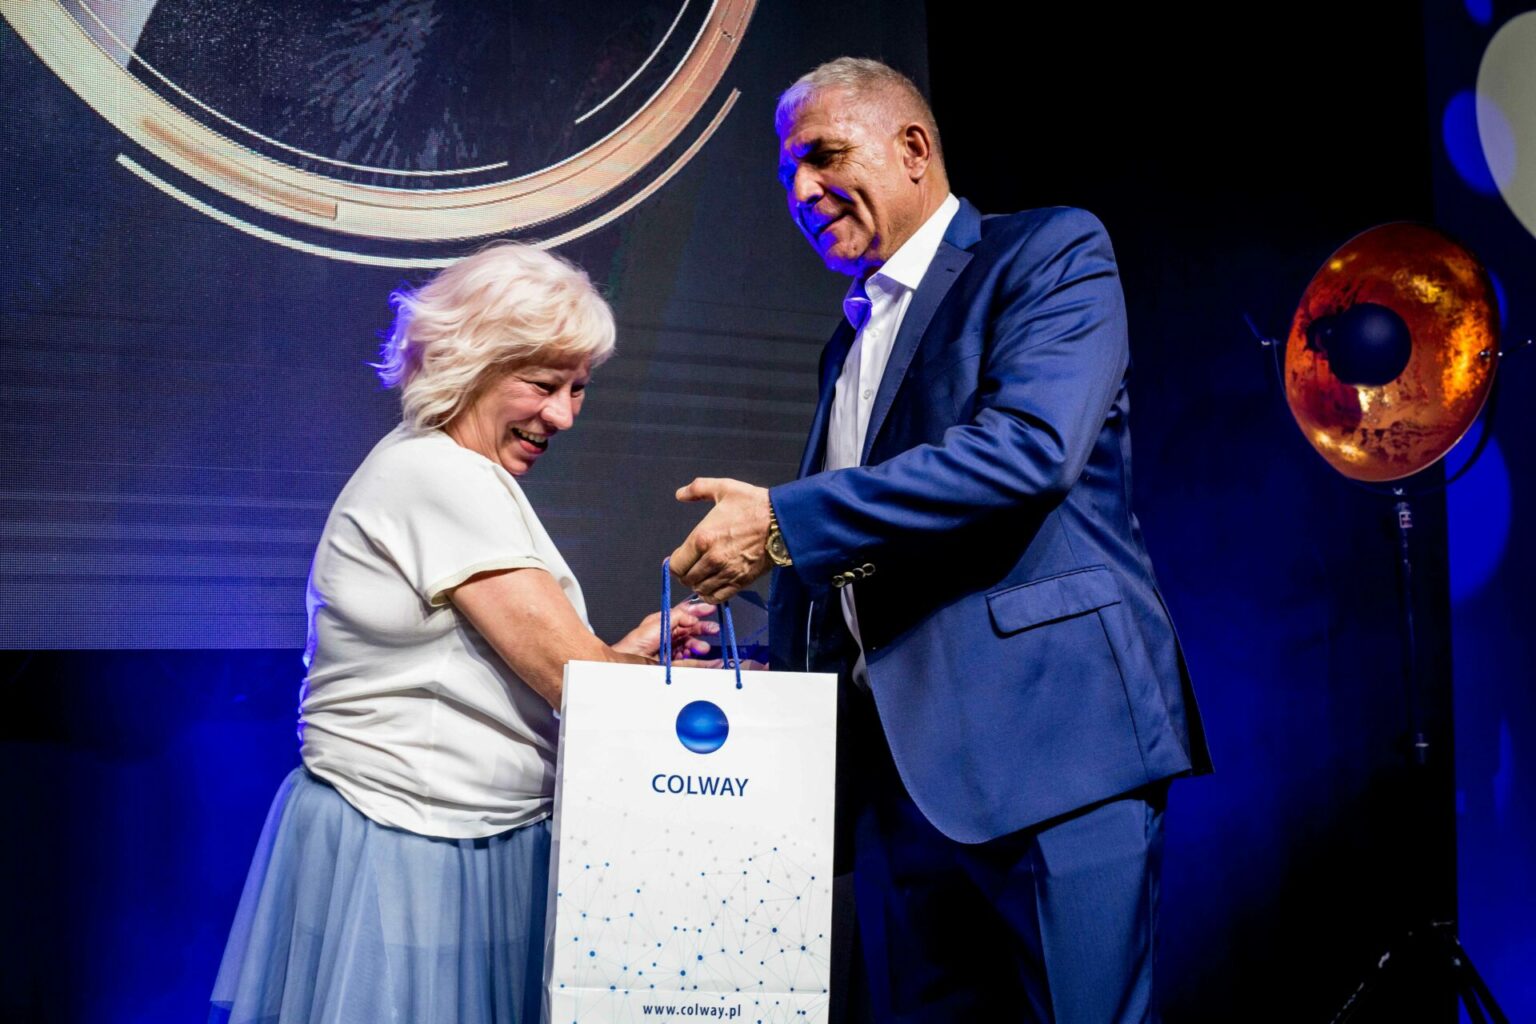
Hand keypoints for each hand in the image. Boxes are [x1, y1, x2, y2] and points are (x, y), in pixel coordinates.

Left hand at [612, 599, 717, 660]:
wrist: (630, 663)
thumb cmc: (637, 642)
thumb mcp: (659, 622)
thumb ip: (678, 616)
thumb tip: (693, 616)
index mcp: (663, 622)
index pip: (684, 614)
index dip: (697, 611)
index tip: (711, 609)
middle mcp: (668, 635)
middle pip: (690, 630)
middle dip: (703, 629)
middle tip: (714, 629)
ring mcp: (671, 650)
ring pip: (691, 646)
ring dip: (700, 645)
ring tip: (704, 648)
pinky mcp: (673, 665)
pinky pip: (692, 663)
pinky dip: (704, 662)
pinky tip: (713, 661)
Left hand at [669, 478, 773, 602]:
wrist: (783, 521)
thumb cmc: (753, 504)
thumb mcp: (724, 488)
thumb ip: (697, 489)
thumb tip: (679, 495)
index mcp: (702, 538)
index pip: (676, 564)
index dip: (675, 562)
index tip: (680, 557)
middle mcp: (711, 559)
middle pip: (686, 579)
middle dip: (685, 573)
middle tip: (691, 566)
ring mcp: (726, 573)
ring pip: (700, 590)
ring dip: (698, 584)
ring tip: (702, 575)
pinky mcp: (740, 582)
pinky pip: (717, 597)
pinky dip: (711, 594)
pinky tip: (712, 586)